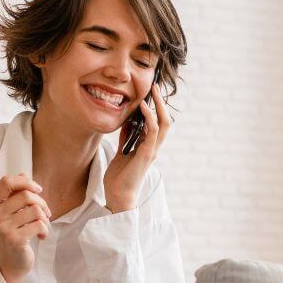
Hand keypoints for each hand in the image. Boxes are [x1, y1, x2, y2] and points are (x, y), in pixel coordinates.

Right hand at [0, 172, 51, 282]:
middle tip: (45, 213)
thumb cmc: (13, 234)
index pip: (7, 182)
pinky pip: (39, 224)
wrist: (10, 263)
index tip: (38, 189)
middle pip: (25, 195)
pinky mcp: (15, 240)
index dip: (25, 181)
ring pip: (35, 210)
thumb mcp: (11, 213)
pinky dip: (45, 230)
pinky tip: (41, 236)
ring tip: (42, 226)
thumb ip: (15, 194)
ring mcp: (2, 228)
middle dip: (41, 202)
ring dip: (44, 218)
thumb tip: (22, 172)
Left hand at [104, 82, 173, 212]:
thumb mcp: (121, 152)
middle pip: (165, 120)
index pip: (159, 123)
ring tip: (152, 91)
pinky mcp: (146, 154)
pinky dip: (149, 118)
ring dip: (158, 106)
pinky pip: (152, 132)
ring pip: (163, 123)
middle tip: (155, 86)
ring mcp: (152, 151)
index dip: (157, 107)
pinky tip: (143, 107)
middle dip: (161, 102)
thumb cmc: (119, 177)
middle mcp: (154, 148)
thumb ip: (126, 138)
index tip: (151, 92)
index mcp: (149, 147)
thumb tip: (127, 122)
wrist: (117, 196)